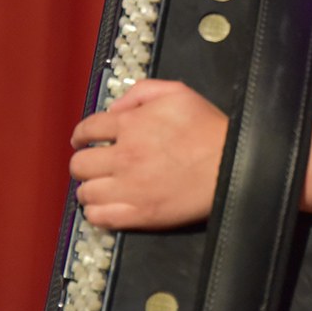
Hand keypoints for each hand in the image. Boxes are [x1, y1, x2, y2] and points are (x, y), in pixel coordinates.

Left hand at [69, 79, 227, 229]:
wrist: (231, 164)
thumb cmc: (208, 129)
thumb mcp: (177, 93)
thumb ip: (141, 92)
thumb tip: (116, 107)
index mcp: (131, 125)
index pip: (88, 130)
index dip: (81, 135)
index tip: (82, 140)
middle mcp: (124, 156)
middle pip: (80, 164)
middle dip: (83, 162)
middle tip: (93, 165)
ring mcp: (130, 188)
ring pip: (86, 193)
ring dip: (89, 189)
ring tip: (98, 187)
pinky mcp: (140, 214)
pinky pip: (100, 218)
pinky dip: (96, 213)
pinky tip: (103, 207)